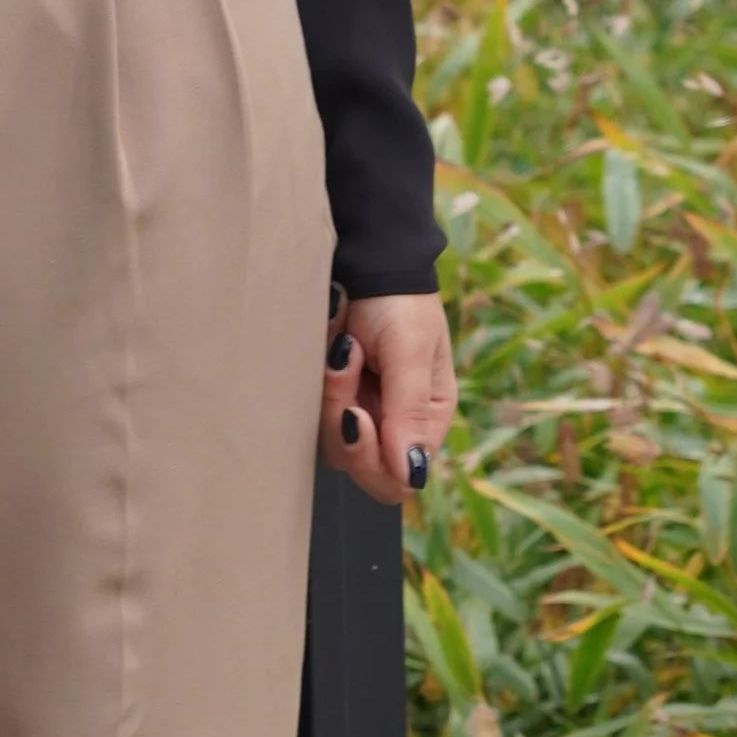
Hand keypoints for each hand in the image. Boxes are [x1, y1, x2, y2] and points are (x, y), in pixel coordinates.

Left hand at [319, 285, 457, 510]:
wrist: (367, 258)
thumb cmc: (399, 301)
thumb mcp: (411, 351)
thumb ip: (410, 411)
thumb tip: (412, 475)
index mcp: (426, 420)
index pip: (397, 479)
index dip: (370, 458)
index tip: (357, 412)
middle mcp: (393, 423)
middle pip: (357, 464)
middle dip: (341, 416)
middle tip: (345, 360)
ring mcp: (360, 410)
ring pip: (329, 439)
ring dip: (328, 390)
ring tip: (341, 342)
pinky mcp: (331, 396)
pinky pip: (310, 412)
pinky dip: (316, 378)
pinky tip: (330, 342)